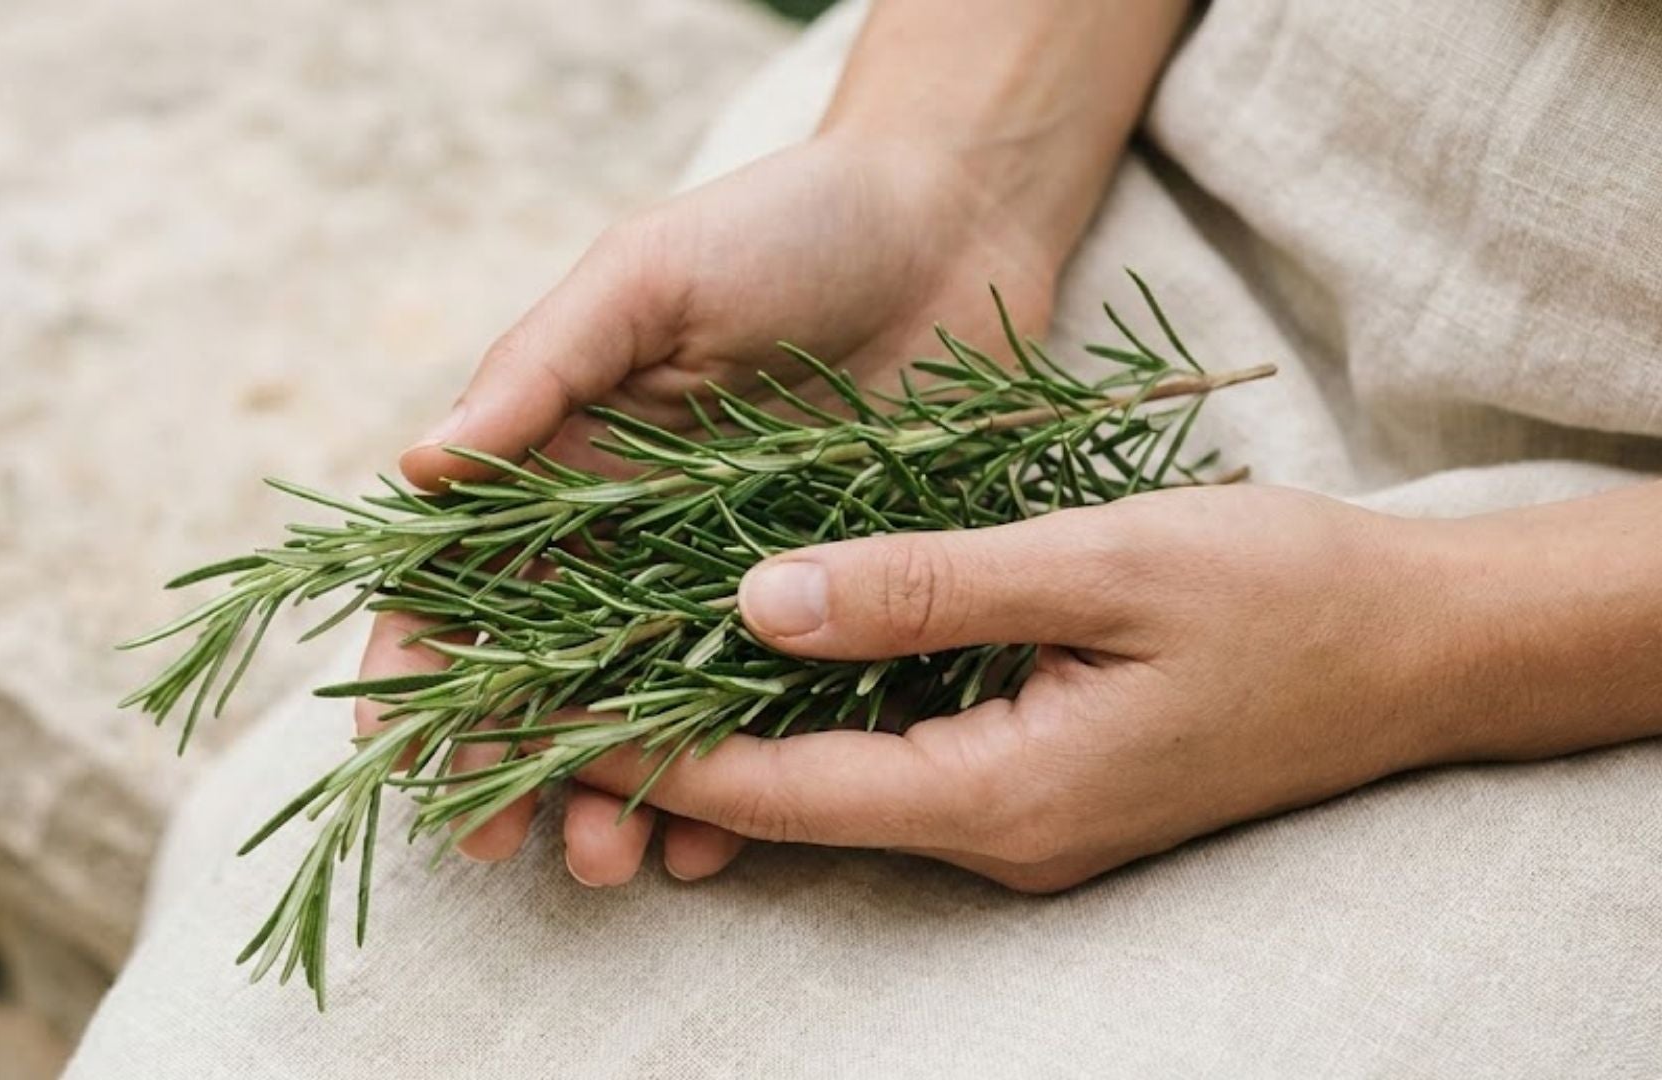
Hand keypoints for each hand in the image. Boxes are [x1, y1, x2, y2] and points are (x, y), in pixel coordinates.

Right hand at [366, 134, 1062, 881]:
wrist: (952, 221)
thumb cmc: (782, 226)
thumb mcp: (646, 278)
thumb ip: (538, 370)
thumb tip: (416, 470)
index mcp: (562, 463)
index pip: (460, 581)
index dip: (416, 667)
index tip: (393, 753)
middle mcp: (630, 539)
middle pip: (542, 674)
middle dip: (509, 763)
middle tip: (501, 844)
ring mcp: (728, 583)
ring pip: (647, 715)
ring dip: (611, 793)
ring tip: (607, 859)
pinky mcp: (828, 608)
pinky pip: (769, 713)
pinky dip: (734, 782)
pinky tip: (714, 842)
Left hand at [568, 484, 1472, 891]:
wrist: (1419, 649)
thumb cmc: (1281, 596)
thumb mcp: (1100, 567)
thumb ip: (928, 585)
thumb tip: (757, 599)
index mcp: (1001, 797)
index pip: (780, 788)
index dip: (652, 747)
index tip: (538, 708)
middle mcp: (993, 831)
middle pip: (792, 797)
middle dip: (668, 742)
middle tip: (543, 681)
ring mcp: (1016, 813)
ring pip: (836, 773)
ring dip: (733, 720)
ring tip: (609, 652)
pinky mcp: (1035, 776)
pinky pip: (896, 748)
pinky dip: (819, 704)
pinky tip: (756, 640)